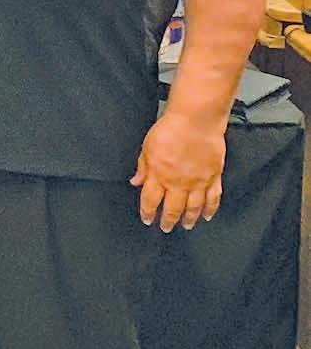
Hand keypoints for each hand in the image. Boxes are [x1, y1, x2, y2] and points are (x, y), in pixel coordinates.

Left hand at [131, 109, 226, 231]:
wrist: (196, 121)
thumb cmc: (170, 130)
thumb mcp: (147, 147)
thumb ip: (142, 167)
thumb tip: (135, 182)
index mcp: (159, 175)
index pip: (150, 201)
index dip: (148, 213)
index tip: (148, 220)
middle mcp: (178, 183)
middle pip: (173, 209)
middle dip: (168, 221)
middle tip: (166, 228)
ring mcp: (198, 182)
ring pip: (193, 208)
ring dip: (189, 219)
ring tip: (186, 226)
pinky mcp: (214, 177)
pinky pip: (213, 199)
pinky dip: (210, 210)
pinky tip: (207, 216)